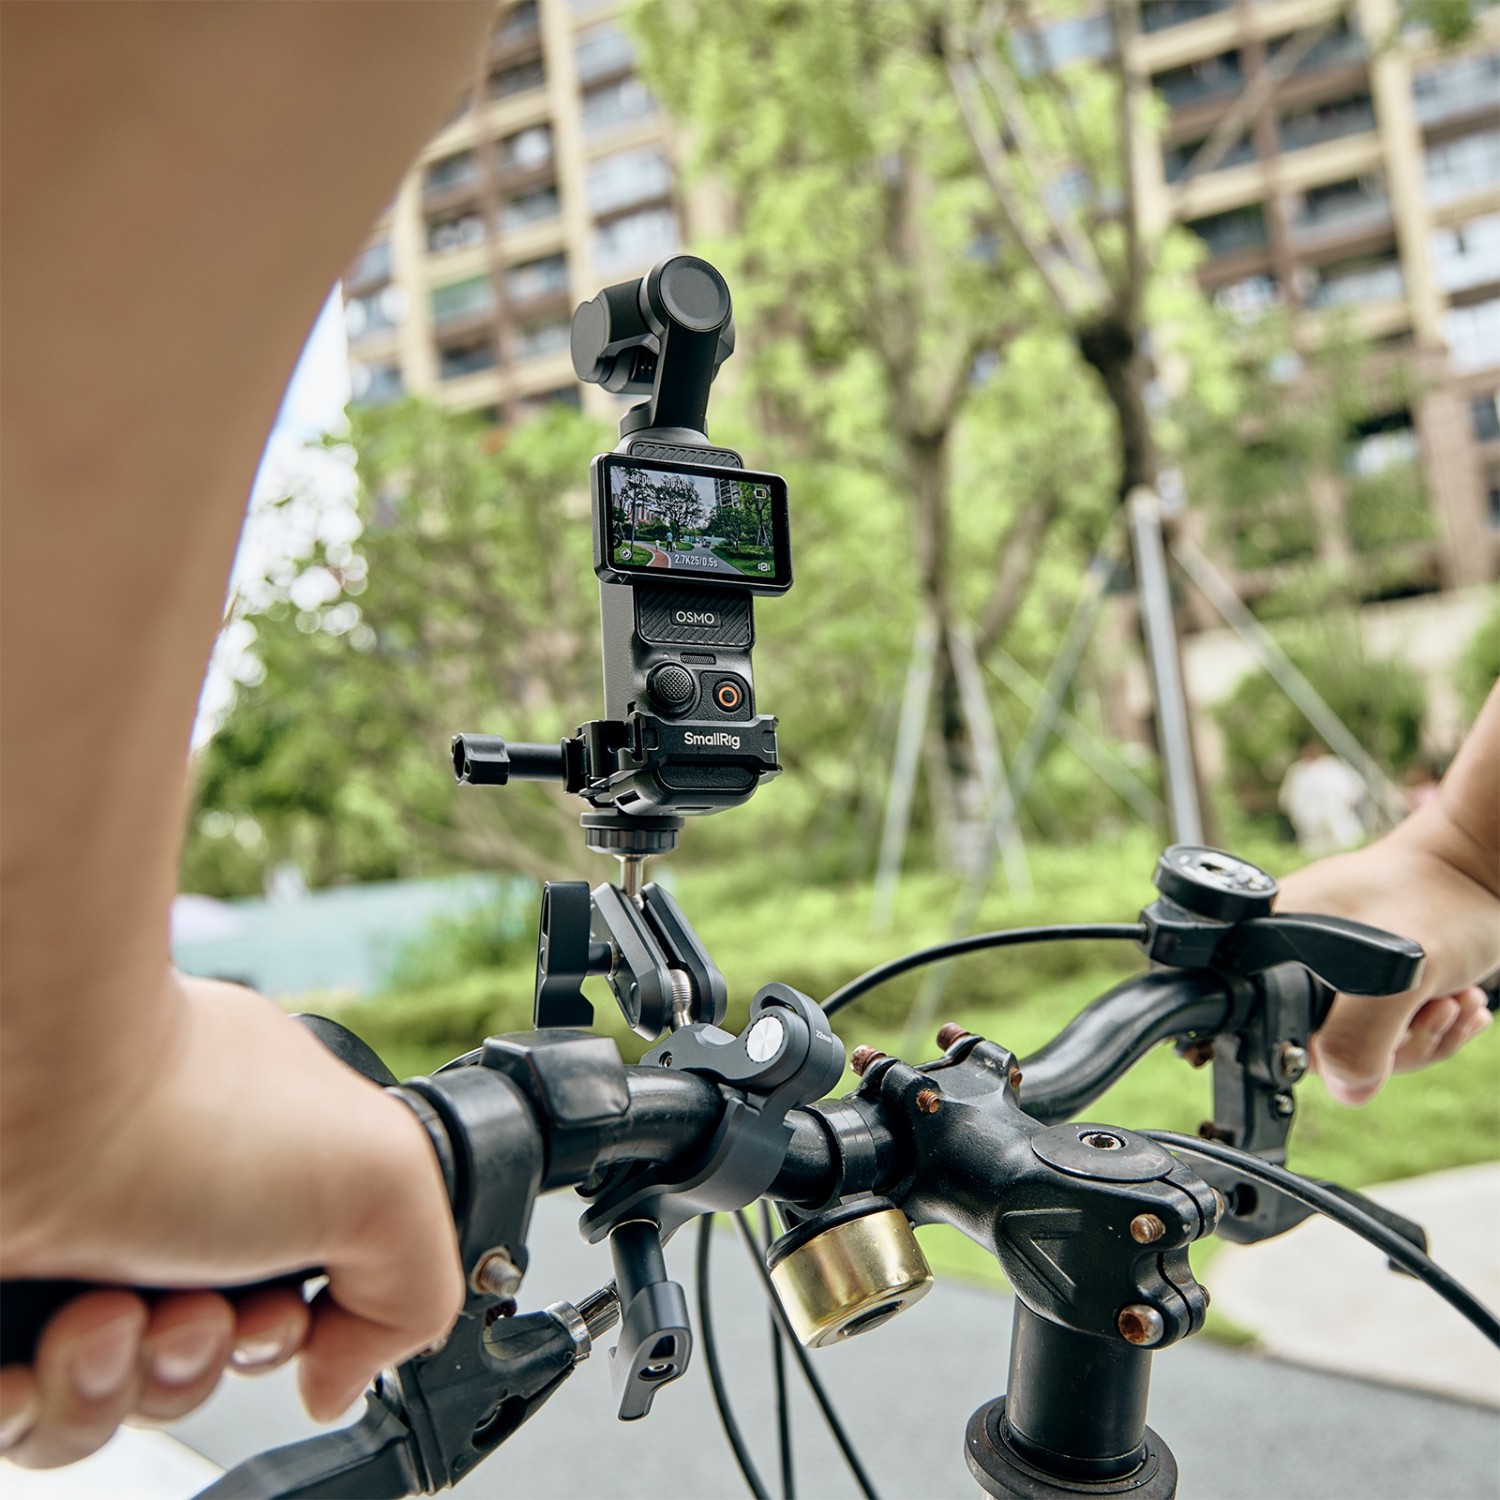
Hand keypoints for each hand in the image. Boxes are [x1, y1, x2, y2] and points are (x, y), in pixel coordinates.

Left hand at [0, 976, 462, 1467]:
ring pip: (101, 1413)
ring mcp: (69, 1268)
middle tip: (190, 1310)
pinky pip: (13, 1422)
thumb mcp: (384, 1172)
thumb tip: (341, 1375)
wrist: (36, 1104)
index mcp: (262, 1175)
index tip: (277, 1310)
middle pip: (190, 1375)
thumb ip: (418, 1282)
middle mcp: (164, 1219)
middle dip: (196, 1366)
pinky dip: (28, 1404)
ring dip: (113, 1388)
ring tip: (105, 1318)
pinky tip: (38, 1351)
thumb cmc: (187, 1106)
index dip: (284, 1336)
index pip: (282, 1310)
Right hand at [1276, 832, 1496, 1105]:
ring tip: (1454, 1000)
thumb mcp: (1395, 976)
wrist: (1481, 870)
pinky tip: (1455, 1001)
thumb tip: (1345, 1089)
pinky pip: (1384, 1030)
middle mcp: (1289, 956)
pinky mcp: (1362, 977)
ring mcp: (1326, 967)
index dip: (1334, 1050)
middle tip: (1431, 1007)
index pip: (1273, 1028)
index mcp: (1270, 944)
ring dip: (1422, 1035)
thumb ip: (1357, 1038)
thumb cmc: (1436, 899)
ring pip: (1361, 1044)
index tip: (1392, 1027)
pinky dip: (1429, 1027)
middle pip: (1323, 1047)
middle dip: (1394, 1046)